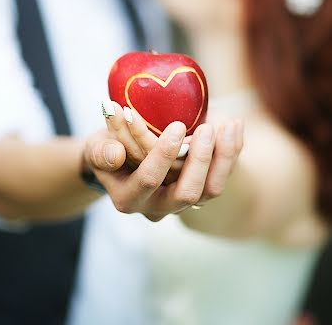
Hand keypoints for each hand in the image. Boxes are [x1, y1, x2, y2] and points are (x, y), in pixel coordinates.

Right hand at [85, 100, 242, 220]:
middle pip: (187, 193)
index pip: (150, 179)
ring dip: (223, 157)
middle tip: (207, 128)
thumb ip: (101, 152)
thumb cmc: (106, 150)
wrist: (119, 162)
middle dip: (200, 160)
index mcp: (128, 198)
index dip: (164, 154)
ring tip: (230, 124)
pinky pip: (220, 178)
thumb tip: (115, 154)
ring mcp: (179, 202)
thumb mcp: (96, 149)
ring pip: (210, 189)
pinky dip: (230, 153)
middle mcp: (157, 207)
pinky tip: (235, 126)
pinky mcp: (196, 191)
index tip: (177, 126)